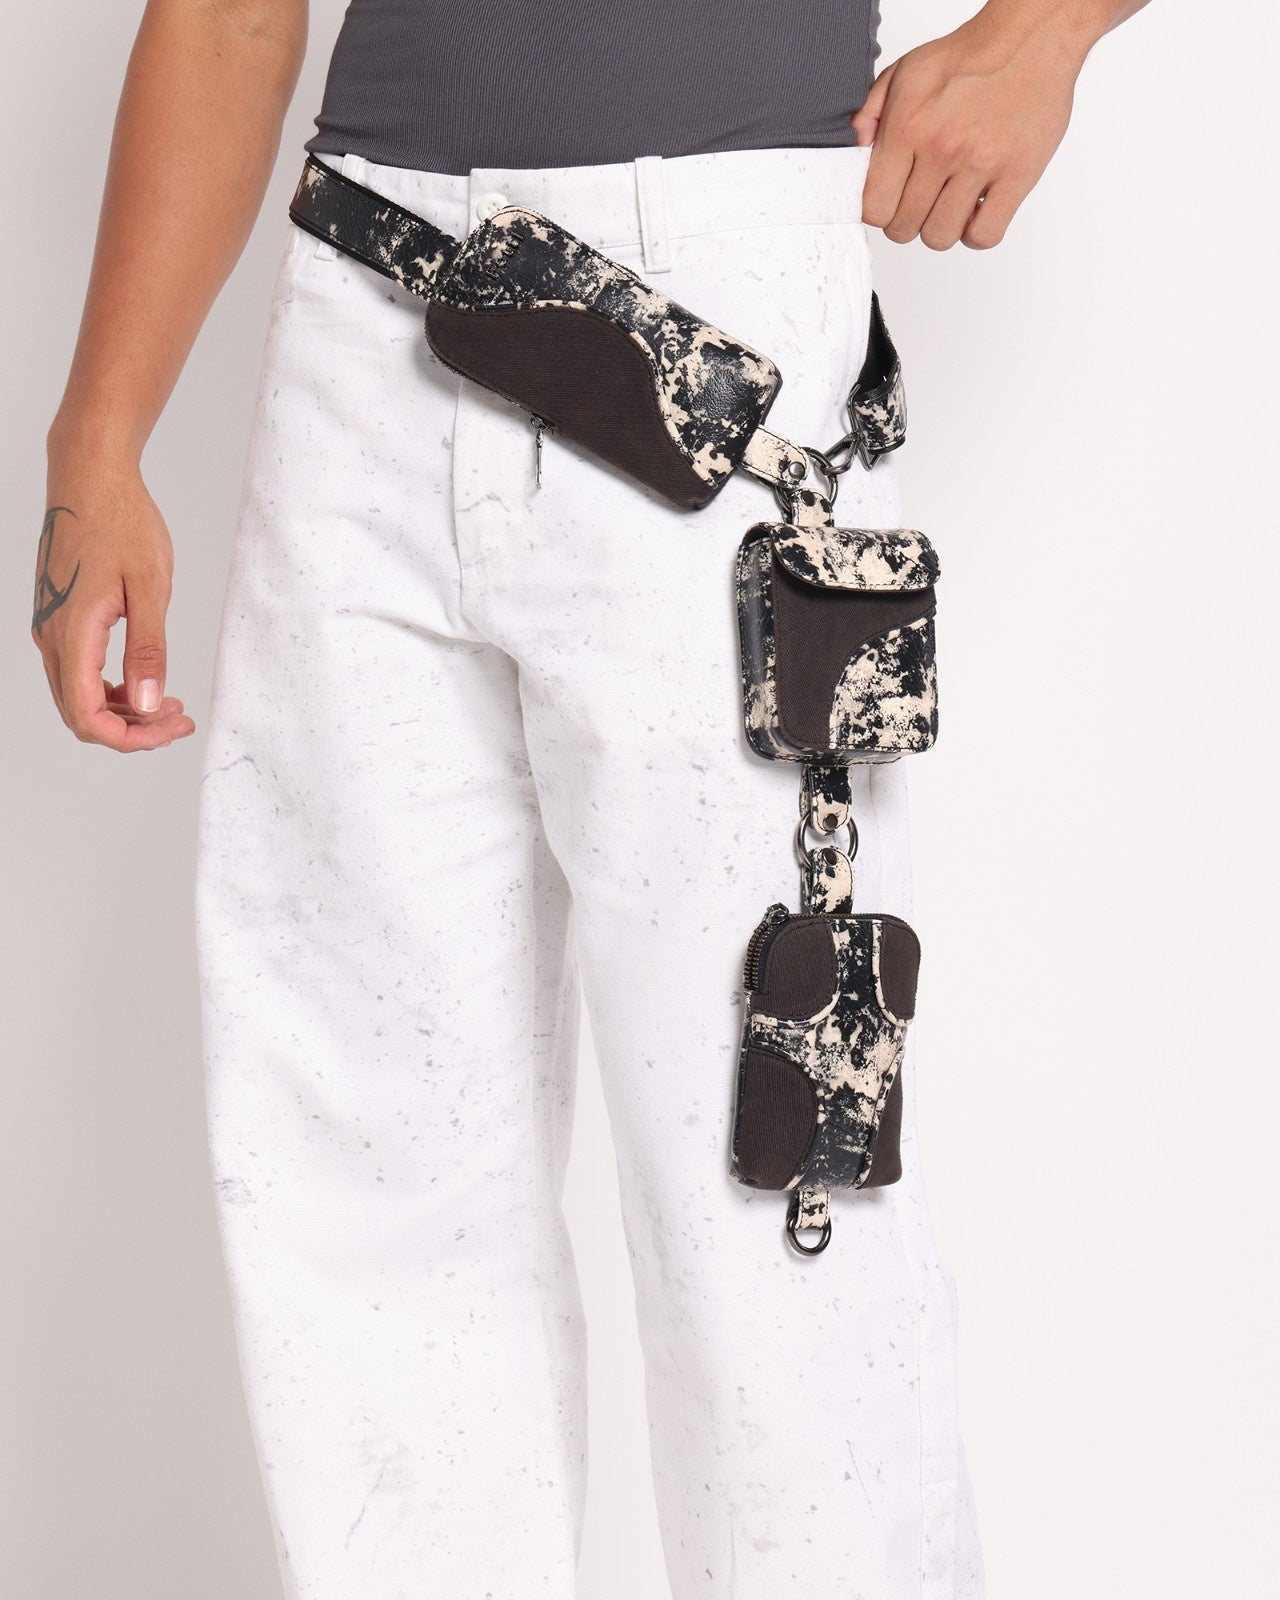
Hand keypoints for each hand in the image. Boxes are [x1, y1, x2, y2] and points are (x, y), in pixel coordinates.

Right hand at [31, 461, 194, 750]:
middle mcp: (51, 636)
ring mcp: (50, 627)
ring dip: (122, 710)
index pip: (87, 715)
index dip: (129, 738)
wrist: (90, 477)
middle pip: (80, 713)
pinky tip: (143, 681)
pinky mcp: (57, 618)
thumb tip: (148, 704)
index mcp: (72, 632)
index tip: (171, 730)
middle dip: (132, 729)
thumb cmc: (121, 521)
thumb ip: (148, 650)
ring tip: (170, 704)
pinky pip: (76, 672)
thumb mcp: (150, 587)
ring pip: (76, 695)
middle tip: (180, 720)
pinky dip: (109, 688)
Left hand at [851, 9, 1090, 249]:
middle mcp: (941, 149)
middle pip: (904, 228)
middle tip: (921, 199)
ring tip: (949, 202)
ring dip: (941, 227)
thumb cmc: (967, 58)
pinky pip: (984, 236)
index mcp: (908, 126)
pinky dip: (976, 232)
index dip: (879, 210)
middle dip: (907, 220)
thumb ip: (870, 114)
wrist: (1028, 38)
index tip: (890, 200)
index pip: (874, 207)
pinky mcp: (1018, 175)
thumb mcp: (904, 73)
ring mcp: (980, 164)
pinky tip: (976, 209)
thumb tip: (854, 155)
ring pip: (940, 238)